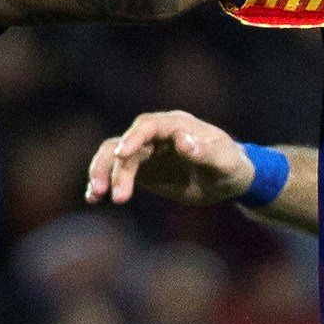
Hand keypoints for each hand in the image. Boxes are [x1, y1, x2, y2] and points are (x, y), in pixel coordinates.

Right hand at [85, 110, 261, 207]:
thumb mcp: (225, 163)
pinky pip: (116, 171)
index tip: (122, 155)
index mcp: (177, 125)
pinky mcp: (141, 169)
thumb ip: (207, 152)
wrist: (228, 180)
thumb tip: (183, 141)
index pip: (148, 125)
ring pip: (113, 155)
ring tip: (96, 196)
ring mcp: (146, 151)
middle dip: (114, 166)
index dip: (133, 137)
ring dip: (103, 173)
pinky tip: (93, 198)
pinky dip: (104, 182)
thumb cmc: (231, 167)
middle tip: (112, 193)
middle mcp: (157, 135)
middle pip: (125, 142)